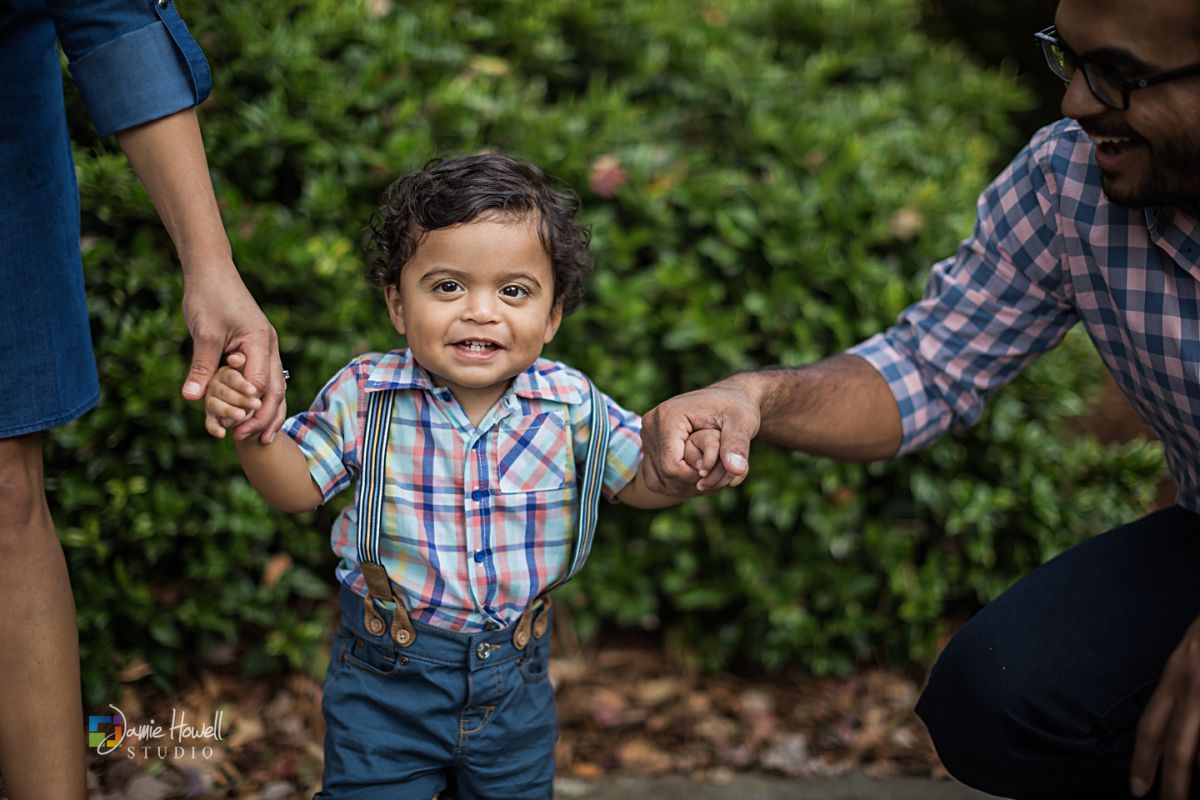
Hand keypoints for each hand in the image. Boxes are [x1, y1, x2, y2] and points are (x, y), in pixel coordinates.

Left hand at [181, 265, 284, 442]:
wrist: (211, 271)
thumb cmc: (208, 297)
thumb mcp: (203, 333)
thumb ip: (201, 367)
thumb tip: (192, 398)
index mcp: (260, 342)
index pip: (260, 385)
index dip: (250, 410)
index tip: (235, 429)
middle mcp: (270, 347)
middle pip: (276, 390)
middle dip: (265, 418)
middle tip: (252, 441)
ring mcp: (266, 348)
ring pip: (275, 387)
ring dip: (268, 412)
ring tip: (261, 438)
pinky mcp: (256, 349)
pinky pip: (264, 379)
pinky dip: (259, 399)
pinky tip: (252, 415)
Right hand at [640, 381, 760, 495]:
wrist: (727, 399)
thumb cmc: (736, 408)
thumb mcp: (743, 422)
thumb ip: (738, 445)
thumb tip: (736, 470)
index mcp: (668, 416)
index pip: (672, 466)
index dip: (696, 476)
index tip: (715, 469)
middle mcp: (651, 425)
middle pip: (665, 475)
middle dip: (693, 482)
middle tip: (717, 474)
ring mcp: (647, 436)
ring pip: (659, 480)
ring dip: (685, 486)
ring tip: (708, 475)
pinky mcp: (649, 446)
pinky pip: (655, 478)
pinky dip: (676, 484)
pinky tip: (696, 475)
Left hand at [1131, 612, 1199, 798]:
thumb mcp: (1192, 655)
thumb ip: (1183, 686)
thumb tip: (1179, 729)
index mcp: (1176, 674)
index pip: (1152, 725)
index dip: (1143, 760)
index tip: (1137, 790)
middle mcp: (1192, 680)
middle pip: (1179, 744)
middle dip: (1174, 783)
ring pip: (1197, 742)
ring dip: (1198, 771)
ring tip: (1190, 795)